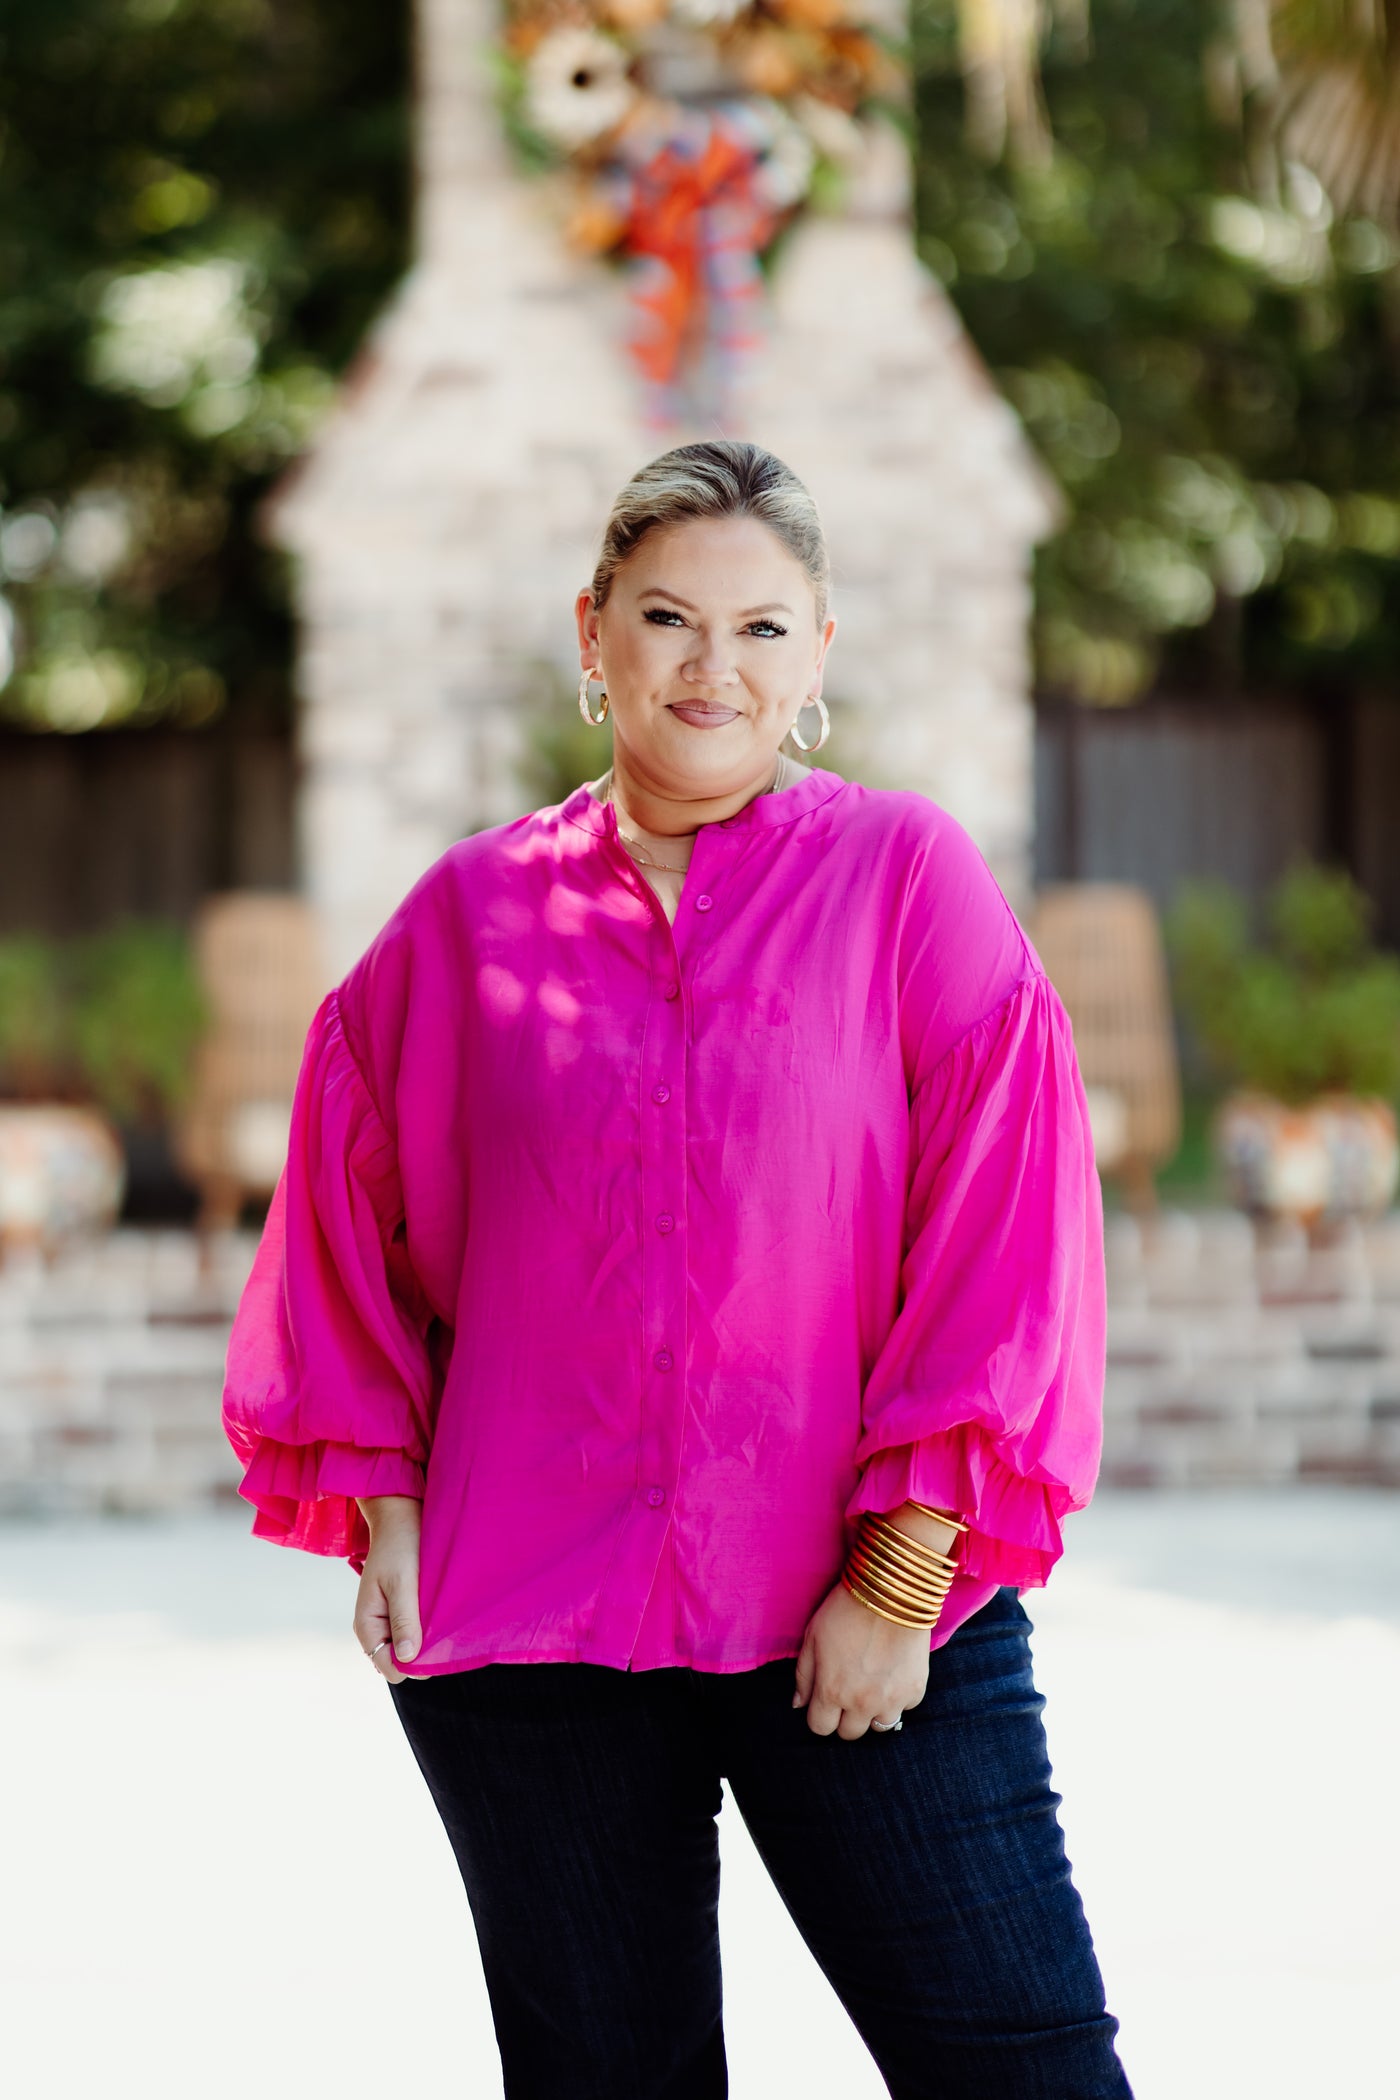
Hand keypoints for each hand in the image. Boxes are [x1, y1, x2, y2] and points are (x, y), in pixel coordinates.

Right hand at [353, 1495, 422, 1682]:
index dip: (414, 1664)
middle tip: (441, 1626)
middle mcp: (374, 1627)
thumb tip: (407, 1659)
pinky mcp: (401, 1609)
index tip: (436, 1645)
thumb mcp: (403, 1582)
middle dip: (421, 1651)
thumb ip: (403, 1620)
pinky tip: (439, 1610)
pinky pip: (415, 1631)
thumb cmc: (401, 1545)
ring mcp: (387, 1619)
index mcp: (366, 1625)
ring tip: (440, 1615)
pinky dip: (428, 1626)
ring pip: (410, 1647)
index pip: (390, 1667)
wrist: (401, 1515)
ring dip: (426, 1638)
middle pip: (401, 1661)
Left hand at [792, 1578, 930, 1739]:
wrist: (892, 1591)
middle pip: (849, 1733)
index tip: (824, 1702)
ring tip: (872, 1687)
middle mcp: (861, 1703)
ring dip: (872, 1713)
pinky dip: (898, 1697)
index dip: (820, 1715)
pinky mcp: (915, 1690)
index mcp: (832, 1691)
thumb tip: (799, 1704)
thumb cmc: (846, 1609)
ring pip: (879, 1727)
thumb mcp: (812, 1636)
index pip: (820, 1728)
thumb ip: (804, 1675)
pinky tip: (892, 1673)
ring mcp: (891, 1700)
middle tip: (848, 1692)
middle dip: (845, 1717)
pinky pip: (904, 1708)